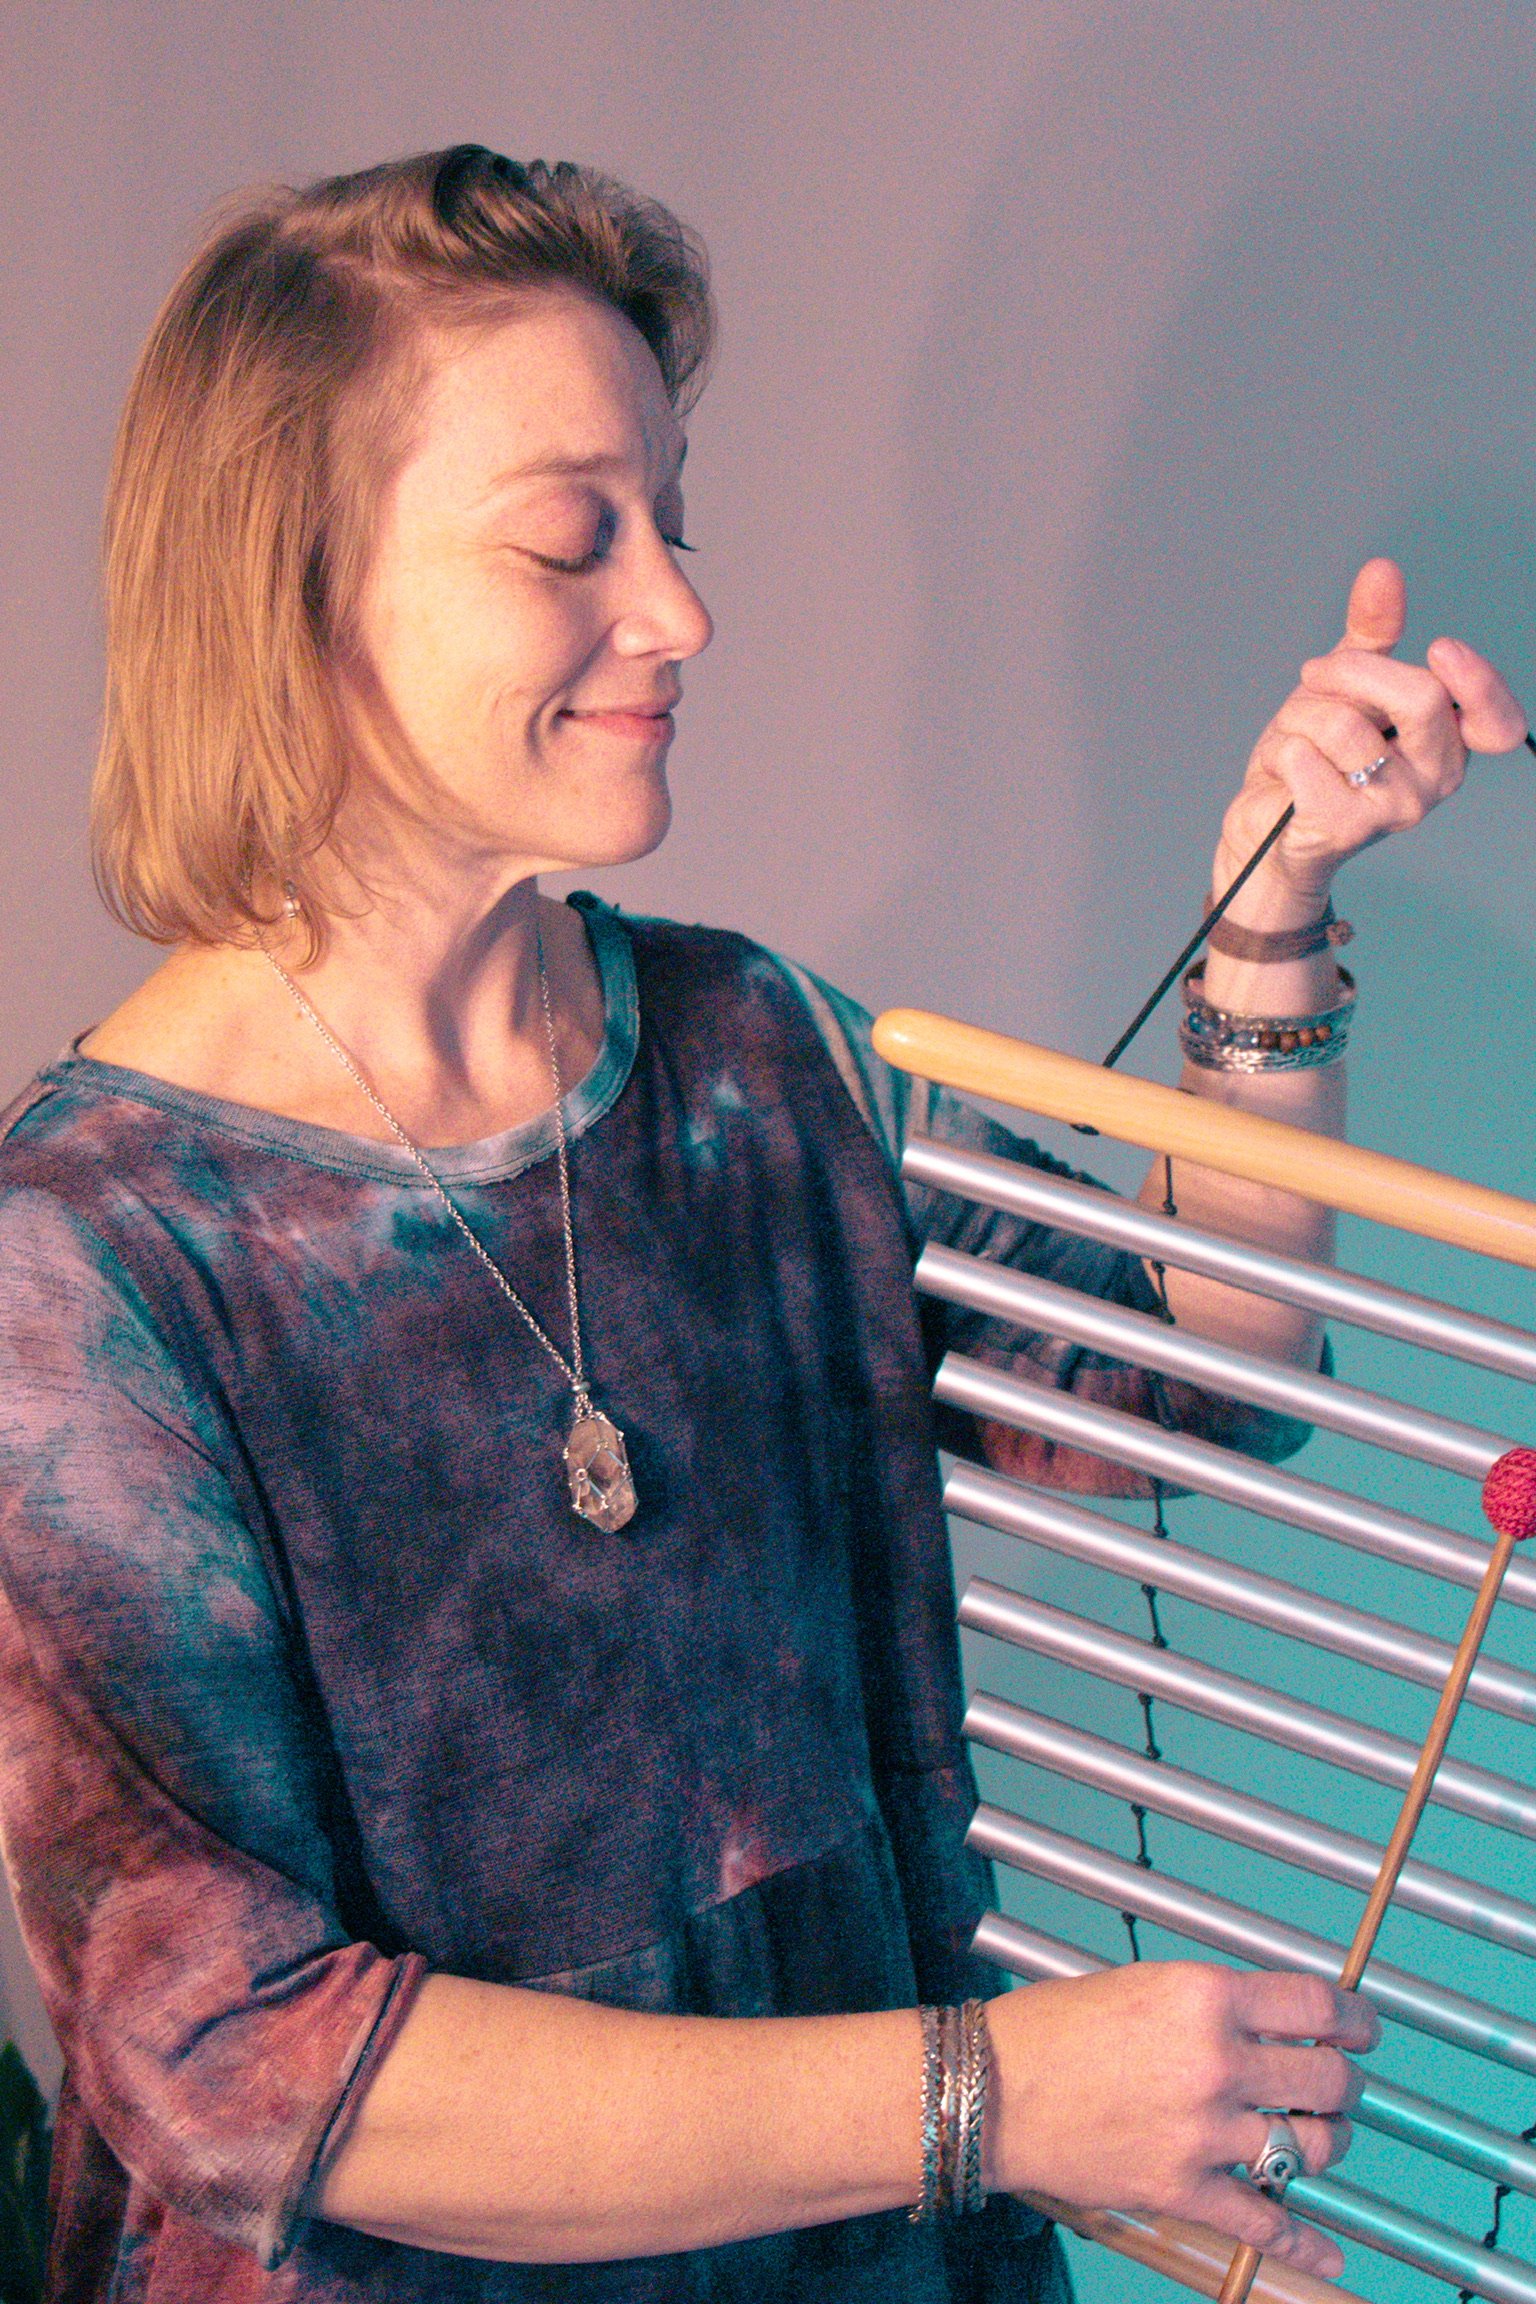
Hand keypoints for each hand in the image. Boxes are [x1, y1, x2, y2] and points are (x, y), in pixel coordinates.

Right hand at [986, 1962, 1378, 2279]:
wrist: (993, 2089)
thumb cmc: (1055, 2029)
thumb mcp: (1144, 1986)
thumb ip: (1213, 2005)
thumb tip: (1275, 2021)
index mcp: (1204, 1996)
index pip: (1315, 2003)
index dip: (1354, 2018)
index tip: (1361, 2028)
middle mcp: (1214, 2060)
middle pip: (1326, 2076)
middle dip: (1344, 2081)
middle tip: (1339, 2081)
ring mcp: (1202, 2131)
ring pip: (1311, 2145)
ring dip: (1328, 2142)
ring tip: (1318, 2135)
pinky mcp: (1182, 2189)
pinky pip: (1264, 2222)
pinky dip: (1303, 2243)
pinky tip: (1328, 2253)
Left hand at [1212, 557, 1525, 912]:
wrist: (1265, 828)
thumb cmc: (1313, 757)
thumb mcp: (1344, 688)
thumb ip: (1370, 635)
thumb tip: (1383, 569)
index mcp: (1448, 741)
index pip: (1497, 720)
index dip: (1478, 681)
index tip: (1439, 648)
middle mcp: (1436, 779)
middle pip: (1420, 697)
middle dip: (1350, 671)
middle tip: (1313, 676)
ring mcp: (1395, 808)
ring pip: (1345, 725)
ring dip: (1301, 716)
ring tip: (1296, 740)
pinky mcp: (1347, 827)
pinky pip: (1303, 757)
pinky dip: (1281, 751)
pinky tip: (1285, 774)